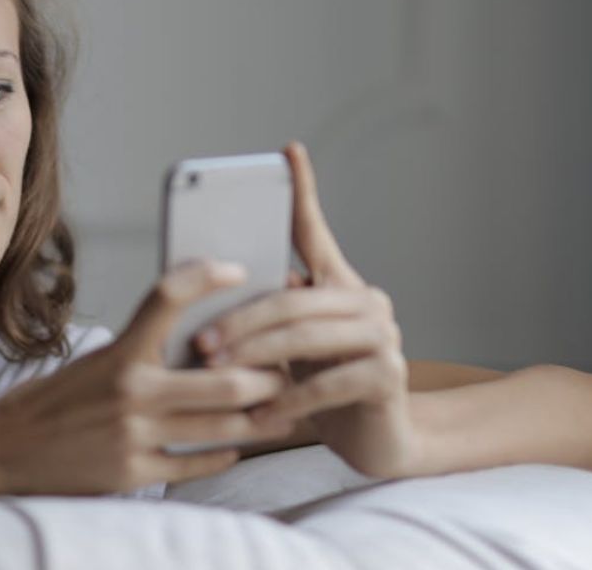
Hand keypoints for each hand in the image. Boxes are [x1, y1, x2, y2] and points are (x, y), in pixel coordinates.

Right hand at [0, 260, 295, 494]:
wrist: (2, 449)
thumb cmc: (53, 401)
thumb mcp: (95, 362)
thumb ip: (143, 351)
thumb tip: (203, 339)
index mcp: (119, 353)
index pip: (168, 297)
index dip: (207, 277)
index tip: (237, 270)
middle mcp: (131, 391)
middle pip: (226, 379)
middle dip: (267, 379)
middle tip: (283, 373)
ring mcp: (135, 435)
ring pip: (222, 426)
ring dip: (258, 420)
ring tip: (276, 413)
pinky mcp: (133, 473)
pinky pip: (196, 463)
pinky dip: (223, 454)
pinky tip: (234, 446)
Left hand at [194, 142, 419, 477]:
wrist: (379, 440)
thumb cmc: (322, 388)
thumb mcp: (287, 348)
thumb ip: (263, 318)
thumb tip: (202, 295)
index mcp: (337, 283)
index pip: (314, 230)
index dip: (302, 190)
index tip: (287, 152)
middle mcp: (367, 300)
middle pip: (293, 298)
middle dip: (241, 320)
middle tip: (201, 342)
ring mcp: (384, 336)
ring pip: (308, 335)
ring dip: (256, 356)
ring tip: (221, 374)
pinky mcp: (390, 376)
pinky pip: (329, 383)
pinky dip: (290, 399)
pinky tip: (262, 413)